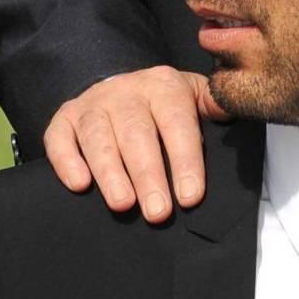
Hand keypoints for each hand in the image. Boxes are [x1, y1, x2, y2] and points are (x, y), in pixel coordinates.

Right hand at [43, 66, 228, 221]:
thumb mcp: (194, 98)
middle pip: (137, 133)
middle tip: (158, 212)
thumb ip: (214, 106)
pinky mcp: (64, 119)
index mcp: (164, 86)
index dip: (185, 160)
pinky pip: (60, 137)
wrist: (120, 88)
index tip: (190, 197)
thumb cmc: (164, 107)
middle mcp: (127, 91)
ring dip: (110, 171)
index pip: (177, 122)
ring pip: (99, 135)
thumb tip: (239, 111)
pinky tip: (79, 184)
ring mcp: (93, 104)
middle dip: (149, 174)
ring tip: (123, 204)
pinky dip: (67, 160)